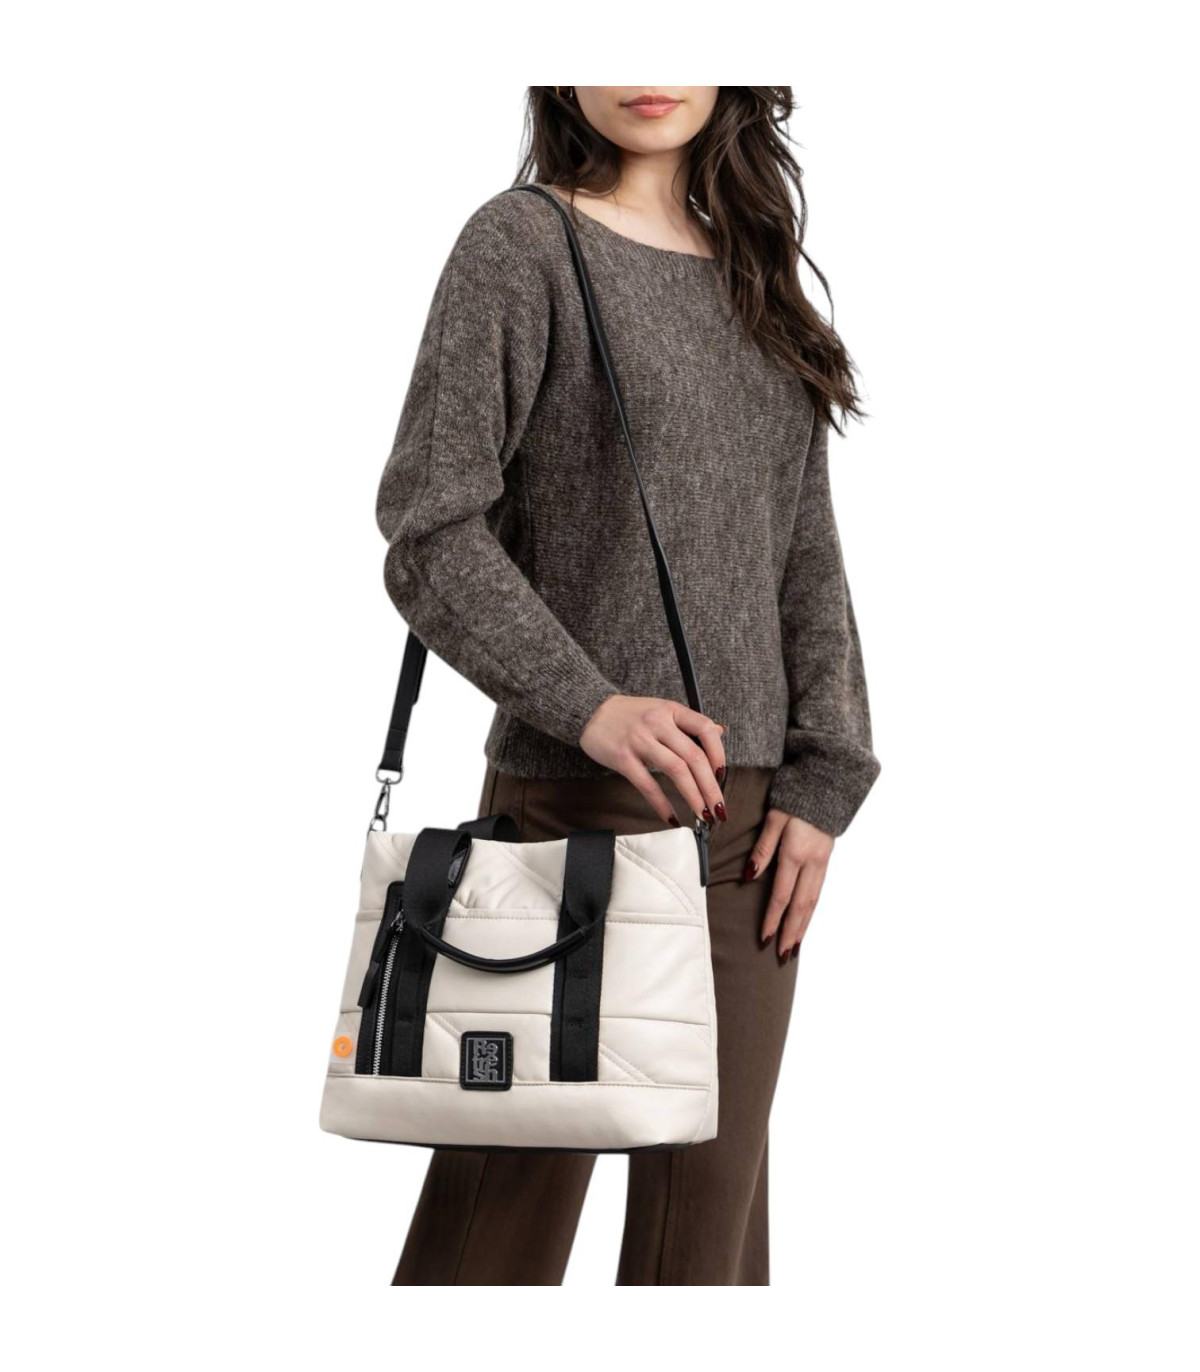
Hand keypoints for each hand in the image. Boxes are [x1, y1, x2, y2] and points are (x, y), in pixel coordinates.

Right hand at [580, 695, 725, 826]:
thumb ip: (687, 723)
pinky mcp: (623, 758)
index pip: (705, 729)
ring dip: (694, 797)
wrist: (589, 709)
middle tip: (719, 810)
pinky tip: (672, 817)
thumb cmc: (628, 714)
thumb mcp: (661, 710)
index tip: (722, 776)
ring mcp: (640, 740)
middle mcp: (658, 723)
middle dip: (711, 788)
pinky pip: (648, 784)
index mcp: (671, 710)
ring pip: (676, 771)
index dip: (719, 754)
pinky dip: (662, 804)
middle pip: (694, 757)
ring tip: (703, 816)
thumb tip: (719, 731)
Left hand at [746, 809, 834, 960]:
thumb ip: (762, 848)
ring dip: (804, 926)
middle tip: (783, 955)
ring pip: (813, 902)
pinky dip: (811, 911)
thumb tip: (750, 876)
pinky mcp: (827, 860)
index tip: (764, 938)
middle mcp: (812, 863)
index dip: (773, 918)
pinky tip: (805, 921)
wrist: (827, 784)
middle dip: (791, 932)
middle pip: (801, 906)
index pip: (782, 895)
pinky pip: (819, 892)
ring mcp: (822, 863)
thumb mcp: (774, 819)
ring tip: (795, 947)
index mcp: (795, 853)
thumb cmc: (794, 798)